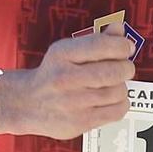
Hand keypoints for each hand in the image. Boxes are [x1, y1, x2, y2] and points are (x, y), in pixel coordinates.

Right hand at [17, 29, 135, 138]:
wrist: (26, 104)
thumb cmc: (52, 74)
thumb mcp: (66, 51)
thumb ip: (95, 39)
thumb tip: (119, 29)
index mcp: (62, 54)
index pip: (101, 45)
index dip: (121, 45)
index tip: (126, 47)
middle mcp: (66, 78)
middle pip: (115, 71)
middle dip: (125, 68)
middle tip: (122, 68)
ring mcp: (73, 103)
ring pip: (118, 92)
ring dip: (121, 87)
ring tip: (111, 85)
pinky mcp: (80, 122)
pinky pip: (116, 112)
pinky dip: (121, 104)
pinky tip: (111, 100)